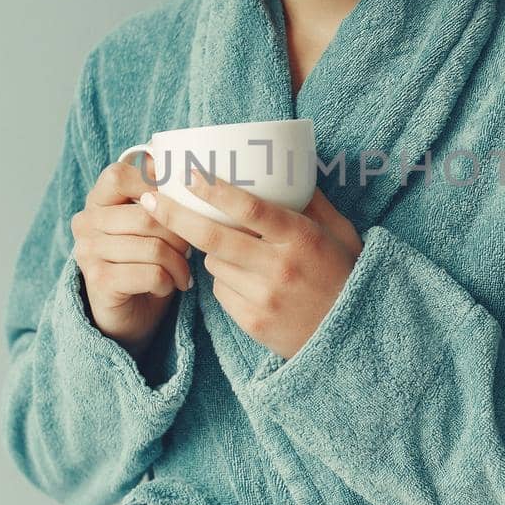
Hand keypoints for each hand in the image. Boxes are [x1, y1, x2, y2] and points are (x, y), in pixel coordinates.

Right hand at [71, 156, 193, 356]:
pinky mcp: (99, 281)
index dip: (154, 184)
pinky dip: (168, 282)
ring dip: (179, 263)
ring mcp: (89, 252)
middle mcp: (86, 223)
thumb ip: (159, 196)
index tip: (178, 204)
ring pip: (154, 247)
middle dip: (180, 235)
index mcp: (96, 201)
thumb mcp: (151, 225)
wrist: (127, 316)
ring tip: (182, 272)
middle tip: (188, 250)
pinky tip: (167, 287)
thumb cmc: (145, 263)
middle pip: (148, 215)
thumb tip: (180, 159)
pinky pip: (151, 273)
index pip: (119, 175)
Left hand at [140, 169, 364, 361]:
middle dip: (175, 216)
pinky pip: (220, 291)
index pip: (249, 208)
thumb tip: (286, 168)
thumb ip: (312, 201)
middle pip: (212, 237)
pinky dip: (225, 280)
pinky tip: (247, 280)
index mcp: (300, 237)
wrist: (355, 336)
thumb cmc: (346, 273)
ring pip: (213, 263)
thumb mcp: (340, 232)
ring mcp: (264, 298)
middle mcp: (279, 267)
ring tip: (241, 251)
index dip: (214, 189)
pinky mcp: (253, 322)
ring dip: (214, 252)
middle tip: (149, 200)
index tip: (187, 173)